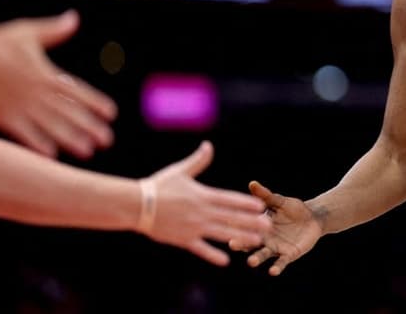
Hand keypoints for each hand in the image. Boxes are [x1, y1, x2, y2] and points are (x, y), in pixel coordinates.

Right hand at [0, 10, 116, 158]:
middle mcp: (35, 92)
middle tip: (107, 140)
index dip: (95, 102)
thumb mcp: (25, 33)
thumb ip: (52, 30)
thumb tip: (74, 18)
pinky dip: (37, 144)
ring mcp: (19, 105)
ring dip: (70, 139)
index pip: (76, 90)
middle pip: (68, 112)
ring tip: (88, 151)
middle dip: (88, 126)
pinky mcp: (3, 117)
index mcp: (44, 73)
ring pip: (50, 125)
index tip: (112, 113)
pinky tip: (51, 156)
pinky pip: (22, 133)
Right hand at [139, 141, 270, 265]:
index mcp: (203, 195)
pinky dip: (212, 254)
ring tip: (257, 241)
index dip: (246, 204)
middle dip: (251, 222)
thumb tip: (208, 145)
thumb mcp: (180, 171)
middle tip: (269, 226)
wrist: (136, 205)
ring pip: (222, 233)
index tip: (261, 206)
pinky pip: (201, 248)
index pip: (229, 200)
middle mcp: (201, 212)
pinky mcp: (183, 239)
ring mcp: (193, 227)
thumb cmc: (158, 185)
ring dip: (240, 237)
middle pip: (231, 218)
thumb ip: (198, 161)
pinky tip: (225, 260)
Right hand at [229, 180, 322, 275]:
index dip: (237, 226)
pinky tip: (273, 271)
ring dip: (256, 258)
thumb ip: (266, 196)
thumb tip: (252, 183)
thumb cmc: (293, 209)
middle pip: (250, 242)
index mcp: (259, 225)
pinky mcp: (288, 255)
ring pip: (263, 255)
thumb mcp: (280, 201)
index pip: (245, 226)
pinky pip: (281, 262)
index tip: (227, 224)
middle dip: (242, 244)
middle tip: (233, 244)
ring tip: (251, 262)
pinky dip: (277, 267)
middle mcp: (264, 239)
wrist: (313, 218)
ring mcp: (275, 248)